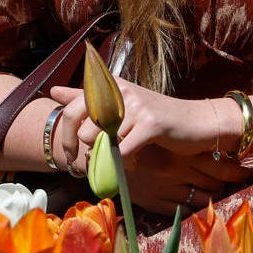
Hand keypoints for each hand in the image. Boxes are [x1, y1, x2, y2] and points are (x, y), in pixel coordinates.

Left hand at [53, 79, 238, 158]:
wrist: (199, 121)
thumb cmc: (156, 117)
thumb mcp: (120, 104)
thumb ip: (87, 97)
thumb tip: (54, 91)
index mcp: (110, 86)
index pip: (71, 108)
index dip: (64, 136)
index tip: (68, 154)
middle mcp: (120, 92)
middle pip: (80, 129)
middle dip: (82, 153)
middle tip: (89, 166)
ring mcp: (135, 106)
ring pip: (100, 141)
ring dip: (106, 157)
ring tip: (118, 158)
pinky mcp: (150, 124)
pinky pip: (123, 151)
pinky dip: (124, 162)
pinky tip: (133, 161)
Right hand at [120, 144, 250, 214]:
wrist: (96, 155)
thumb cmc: (126, 139)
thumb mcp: (151, 133)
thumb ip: (176, 139)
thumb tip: (208, 143)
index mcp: (177, 152)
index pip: (218, 165)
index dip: (235, 170)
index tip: (246, 170)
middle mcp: (175, 172)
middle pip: (213, 182)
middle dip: (228, 182)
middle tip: (240, 179)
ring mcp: (165, 189)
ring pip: (201, 198)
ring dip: (213, 196)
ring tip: (221, 191)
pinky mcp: (155, 203)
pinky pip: (182, 210)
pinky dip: (195, 208)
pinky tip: (200, 204)